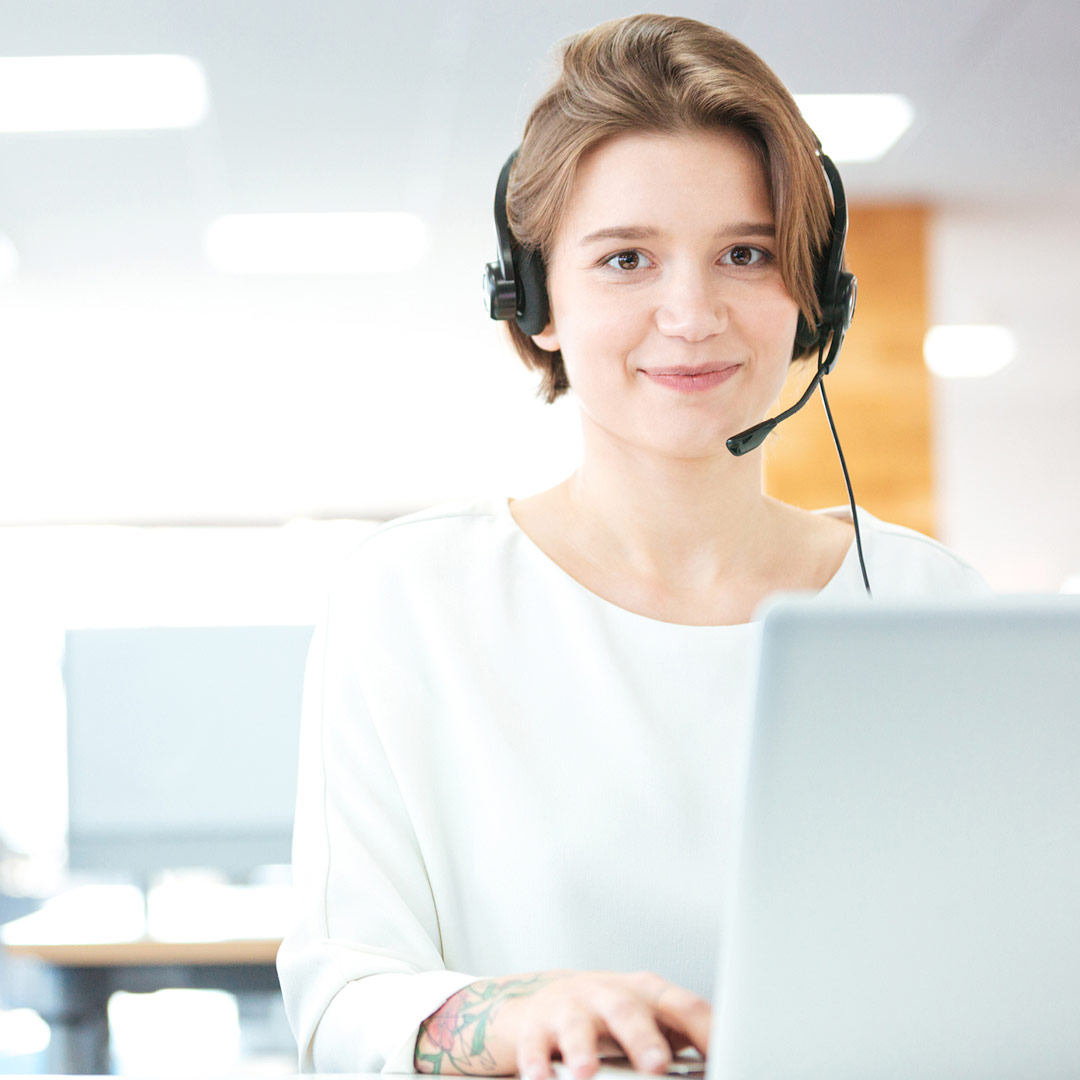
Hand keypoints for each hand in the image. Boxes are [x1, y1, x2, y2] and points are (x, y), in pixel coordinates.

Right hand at [414, 969, 710, 1078]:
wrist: (542, 1002)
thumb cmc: (609, 1017)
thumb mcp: (646, 1019)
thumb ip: (679, 1038)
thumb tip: (719, 1062)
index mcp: (646, 993)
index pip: (684, 1006)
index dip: (705, 1030)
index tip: (725, 1052)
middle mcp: (607, 994)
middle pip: (627, 1011)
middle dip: (641, 1038)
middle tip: (656, 1064)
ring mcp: (569, 1007)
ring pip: (577, 1025)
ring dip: (582, 1049)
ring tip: (587, 1072)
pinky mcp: (535, 1027)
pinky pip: (534, 1046)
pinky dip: (537, 1064)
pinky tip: (541, 1079)